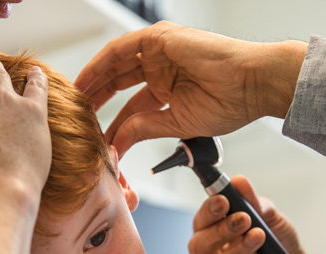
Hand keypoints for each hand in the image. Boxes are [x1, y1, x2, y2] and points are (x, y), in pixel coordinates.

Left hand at [75, 21, 306, 155]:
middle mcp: (162, 66)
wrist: (253, 84)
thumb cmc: (230, 102)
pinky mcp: (159, 39)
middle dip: (96, 98)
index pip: (131, 101)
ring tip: (72, 99)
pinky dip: (101, 64)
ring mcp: (160, 51)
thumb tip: (118, 143)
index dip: (112, 116)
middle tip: (74, 116)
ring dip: (93, 81)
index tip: (94, 133)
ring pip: (115, 64)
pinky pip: (121, 50)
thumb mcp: (177, 122)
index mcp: (170, 86)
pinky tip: (86, 81)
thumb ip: (145, 129)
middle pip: (118, 81)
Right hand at [189, 176, 325, 253]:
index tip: (223, 201)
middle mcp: (210, 253)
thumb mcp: (272, 219)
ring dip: (233, 249)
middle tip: (244, 219)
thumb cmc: (278, 245)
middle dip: (221, 229)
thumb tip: (240, 182)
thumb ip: (255, 203)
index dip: (209, 209)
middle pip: (199, 243)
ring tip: (256, 237)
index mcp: (216, 230)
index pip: (202, 219)